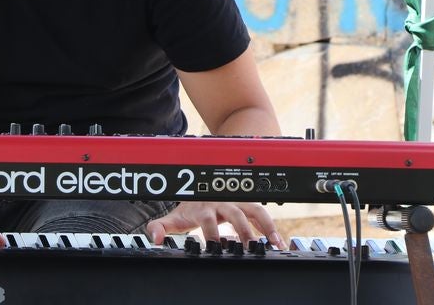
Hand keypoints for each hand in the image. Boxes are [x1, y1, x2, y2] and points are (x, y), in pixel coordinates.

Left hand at [145, 201, 285, 249]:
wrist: (200, 184)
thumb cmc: (190, 206)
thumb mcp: (174, 216)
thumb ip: (160, 227)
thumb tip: (155, 238)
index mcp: (203, 206)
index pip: (207, 219)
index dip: (211, 232)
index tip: (214, 247)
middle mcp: (221, 202)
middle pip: (234, 214)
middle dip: (242, 230)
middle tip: (248, 248)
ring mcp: (236, 202)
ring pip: (253, 210)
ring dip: (264, 226)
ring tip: (273, 244)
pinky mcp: (246, 204)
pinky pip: (262, 213)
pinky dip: (271, 227)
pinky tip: (277, 241)